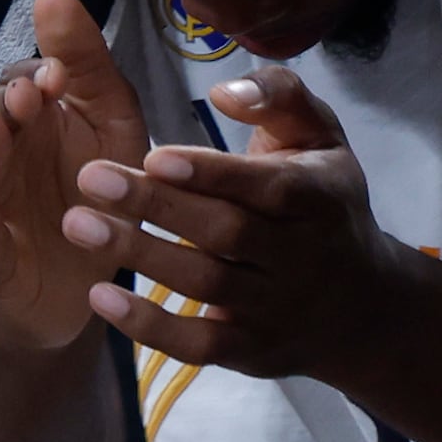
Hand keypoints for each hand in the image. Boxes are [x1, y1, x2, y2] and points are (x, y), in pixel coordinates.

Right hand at [0, 0, 154, 353]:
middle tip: (23, 96)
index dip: (34, 79)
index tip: (56, 75)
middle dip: (3, 107)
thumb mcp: (110, 125)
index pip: (20, 86)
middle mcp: (1, 160)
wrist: (83, 293)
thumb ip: (84, 62)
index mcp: (32, 124)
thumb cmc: (99, 196)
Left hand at [75, 62, 441, 389]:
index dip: (213, 173)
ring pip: (208, 284)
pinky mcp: (253, 350)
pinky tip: (100, 297)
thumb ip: (279, 97)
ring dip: (139, 255)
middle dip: (156, 205)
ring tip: (76, 224)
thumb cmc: (322, 199)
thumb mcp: (319, 137)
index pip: (269, 188)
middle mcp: (303, 258)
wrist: (365, 304)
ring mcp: (278, 309)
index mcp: (319, 199)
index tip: (153, 154)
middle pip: (228, 233)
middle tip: (89, 176)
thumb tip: (225, 91)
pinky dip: (151, 326)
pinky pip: (201, 346)